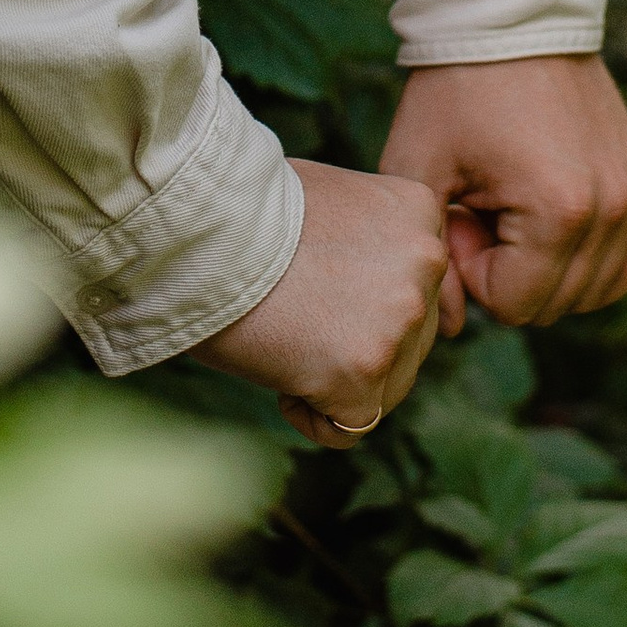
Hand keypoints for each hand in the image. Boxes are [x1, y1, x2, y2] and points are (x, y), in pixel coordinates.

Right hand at [192, 159, 448, 449]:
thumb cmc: (246, 212)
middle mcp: (425, 263)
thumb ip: (373, 239)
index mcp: (419, 211)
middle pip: (412, 339)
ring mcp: (399, 320)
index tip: (318, 285)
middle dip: (359, 344)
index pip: (416, 285)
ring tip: (287, 336)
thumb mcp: (334, 199)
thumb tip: (377, 288)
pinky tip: (280, 373)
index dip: (365, 299)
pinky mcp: (364, 374)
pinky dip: (312, 414)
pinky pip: (349, 426)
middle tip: (298, 315)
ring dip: (340, 380)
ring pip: (388, 386)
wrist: (201, 230)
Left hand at [382, 55, 626, 335]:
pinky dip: (594, 261)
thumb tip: (453, 325)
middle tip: (481, 204)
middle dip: (507, 269)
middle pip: (554, 304)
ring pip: (596, 290)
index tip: (460, 207)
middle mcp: (610, 205)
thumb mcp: (418, 168)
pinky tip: (552, 228)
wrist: (510, 13)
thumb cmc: (456, 89)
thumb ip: (428, 256)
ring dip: (548, 267)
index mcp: (559, 209)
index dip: (471, 267)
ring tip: (513, 209)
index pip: (514, 304)